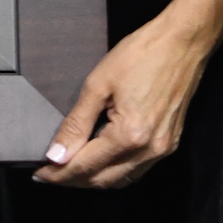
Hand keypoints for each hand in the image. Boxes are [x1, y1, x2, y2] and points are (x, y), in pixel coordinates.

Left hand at [35, 0, 222, 189]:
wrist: (182, 42)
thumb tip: (57, 155)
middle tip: (48, 172)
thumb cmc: (141, 55)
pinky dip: (114, 171)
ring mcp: (162, 149)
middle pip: (102, 180)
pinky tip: (99, 160)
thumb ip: (76, 123)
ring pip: (120, 180)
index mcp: (130, 135)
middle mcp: (148, 150)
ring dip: (93, 178)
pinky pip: (137, 169)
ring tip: (69, 168)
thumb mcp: (98, 84)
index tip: (39, 173)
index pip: (85, 166)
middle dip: (73, 180)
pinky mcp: (169, 143)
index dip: (59, 173)